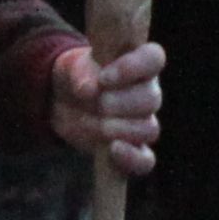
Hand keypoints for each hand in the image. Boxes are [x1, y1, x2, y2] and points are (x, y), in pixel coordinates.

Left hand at [53, 37, 167, 175]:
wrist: (65, 104)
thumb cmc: (77, 77)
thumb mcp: (72, 67)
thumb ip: (80, 72)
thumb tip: (89, 89)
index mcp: (139, 64)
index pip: (154, 58)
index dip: (134, 67)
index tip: (104, 77)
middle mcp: (147, 92)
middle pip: (152, 98)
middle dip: (123, 103)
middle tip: (100, 103)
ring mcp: (142, 123)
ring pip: (150, 129)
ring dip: (123, 130)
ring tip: (101, 127)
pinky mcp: (132, 150)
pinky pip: (145, 161)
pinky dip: (132, 159)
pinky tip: (112, 151)